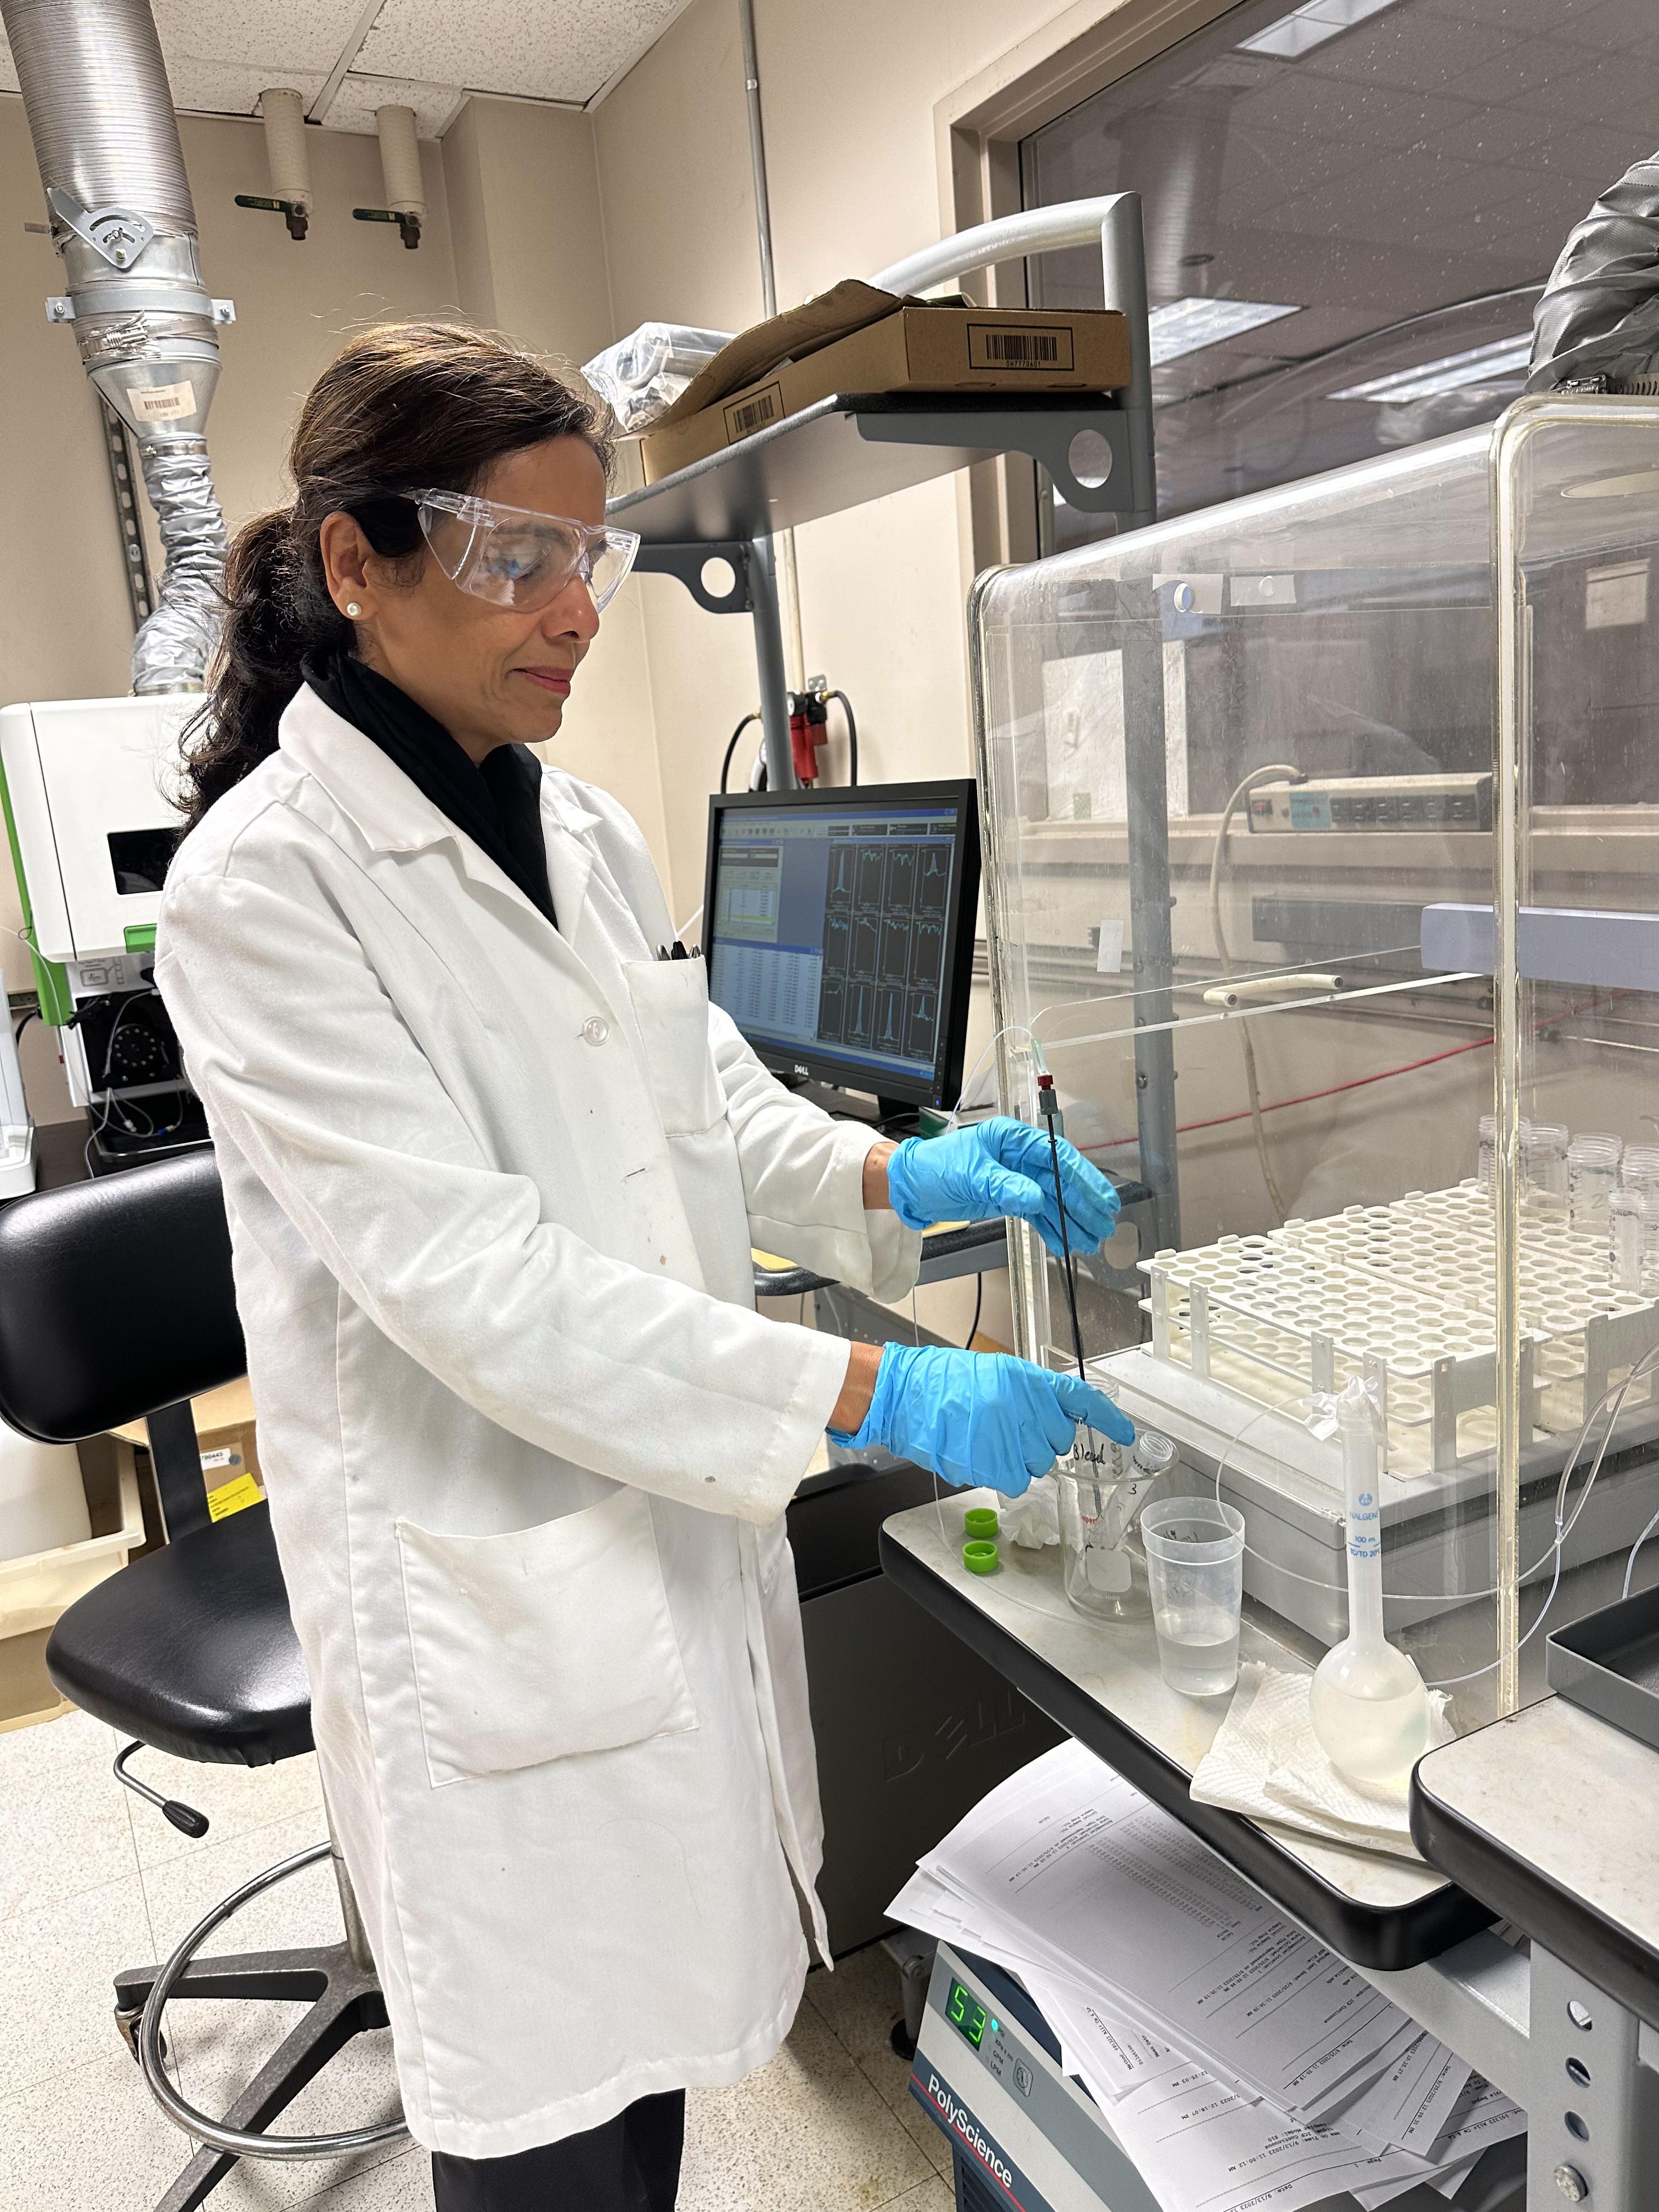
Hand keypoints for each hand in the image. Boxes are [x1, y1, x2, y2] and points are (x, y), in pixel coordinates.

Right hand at [828, 1343, 1132, 1497]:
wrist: (904, 1393)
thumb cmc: (943, 1382)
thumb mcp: (996, 1374)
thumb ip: (1031, 1395)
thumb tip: (1057, 1419)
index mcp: (1025, 1378)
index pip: (1079, 1398)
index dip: (1106, 1418)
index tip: (1125, 1434)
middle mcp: (1021, 1404)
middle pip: (1058, 1441)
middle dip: (1040, 1441)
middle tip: (1010, 1430)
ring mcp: (1005, 1434)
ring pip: (1037, 1464)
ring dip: (1018, 1459)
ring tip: (988, 1440)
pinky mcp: (988, 1460)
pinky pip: (1014, 1480)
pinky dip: (1001, 1473)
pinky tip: (981, 1455)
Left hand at [886, 1117, 1119, 1256]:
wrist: (911, 1187)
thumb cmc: (934, 1169)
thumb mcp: (970, 1176)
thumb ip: (1005, 1187)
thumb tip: (1037, 1198)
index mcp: (1011, 1138)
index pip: (1055, 1155)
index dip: (1082, 1176)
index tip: (1100, 1197)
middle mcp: (1018, 1156)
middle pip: (1060, 1179)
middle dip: (1083, 1203)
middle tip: (1103, 1225)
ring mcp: (1015, 1177)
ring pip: (1052, 1199)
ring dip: (1071, 1220)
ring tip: (1090, 1241)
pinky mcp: (1009, 1197)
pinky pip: (1037, 1213)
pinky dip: (1051, 1228)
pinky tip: (1065, 1242)